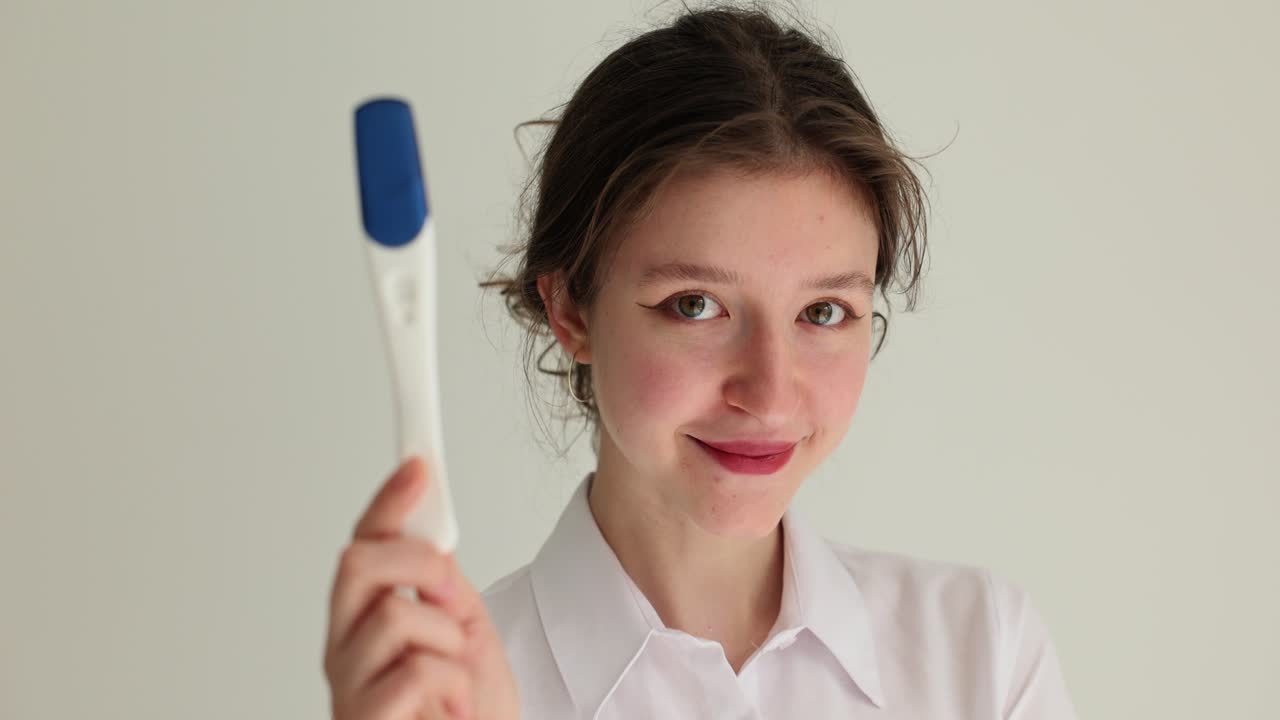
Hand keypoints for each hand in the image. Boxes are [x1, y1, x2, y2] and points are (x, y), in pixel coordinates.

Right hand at [323, 457, 518, 718]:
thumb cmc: (470, 712)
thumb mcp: (464, 631)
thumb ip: (440, 585)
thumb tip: (433, 527)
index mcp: (365, 620)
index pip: (365, 543)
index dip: (390, 500)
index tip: (419, 463)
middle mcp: (346, 649)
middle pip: (356, 564)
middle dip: (418, 561)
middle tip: (456, 592)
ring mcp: (351, 688)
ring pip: (395, 616)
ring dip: (447, 639)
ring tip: (456, 673)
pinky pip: (414, 673)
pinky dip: (450, 683)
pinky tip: (450, 706)